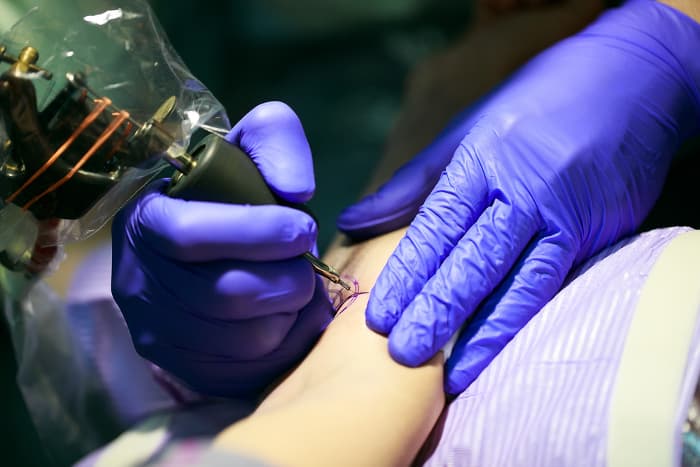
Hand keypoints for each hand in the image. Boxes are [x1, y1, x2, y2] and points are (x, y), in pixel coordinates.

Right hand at [112, 102, 331, 397]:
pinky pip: (254, 370)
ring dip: (292, 310)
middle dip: (288, 277)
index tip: (302, 228)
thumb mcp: (246, 147)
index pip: (190, 235)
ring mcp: (157, 334)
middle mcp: (138, 284)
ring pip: (248, 338)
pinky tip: (288, 314)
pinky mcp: (186, 370)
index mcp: (144, 222)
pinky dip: (289, 342)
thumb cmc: (226, 194)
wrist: (199, 245)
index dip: (258, 233)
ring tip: (296, 285)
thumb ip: (275, 142)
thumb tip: (297, 191)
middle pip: (228, 295)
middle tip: (304, 262)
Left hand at [338, 1, 699, 393]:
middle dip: (436, 309)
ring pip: (516, 281)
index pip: (438, 225)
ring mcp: (565, 215)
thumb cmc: (532, 108)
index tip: (378, 313)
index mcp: (484, 161)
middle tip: (400, 353)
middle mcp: (525, 191)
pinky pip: (551, 286)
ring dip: (479, 331)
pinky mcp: (597, 234)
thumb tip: (354, 220)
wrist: (629, 83)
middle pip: (474, 259)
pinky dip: (519, 322)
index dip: (408, 272)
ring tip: (445, 372)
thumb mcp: (466, 133)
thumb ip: (411, 185)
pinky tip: (493, 350)